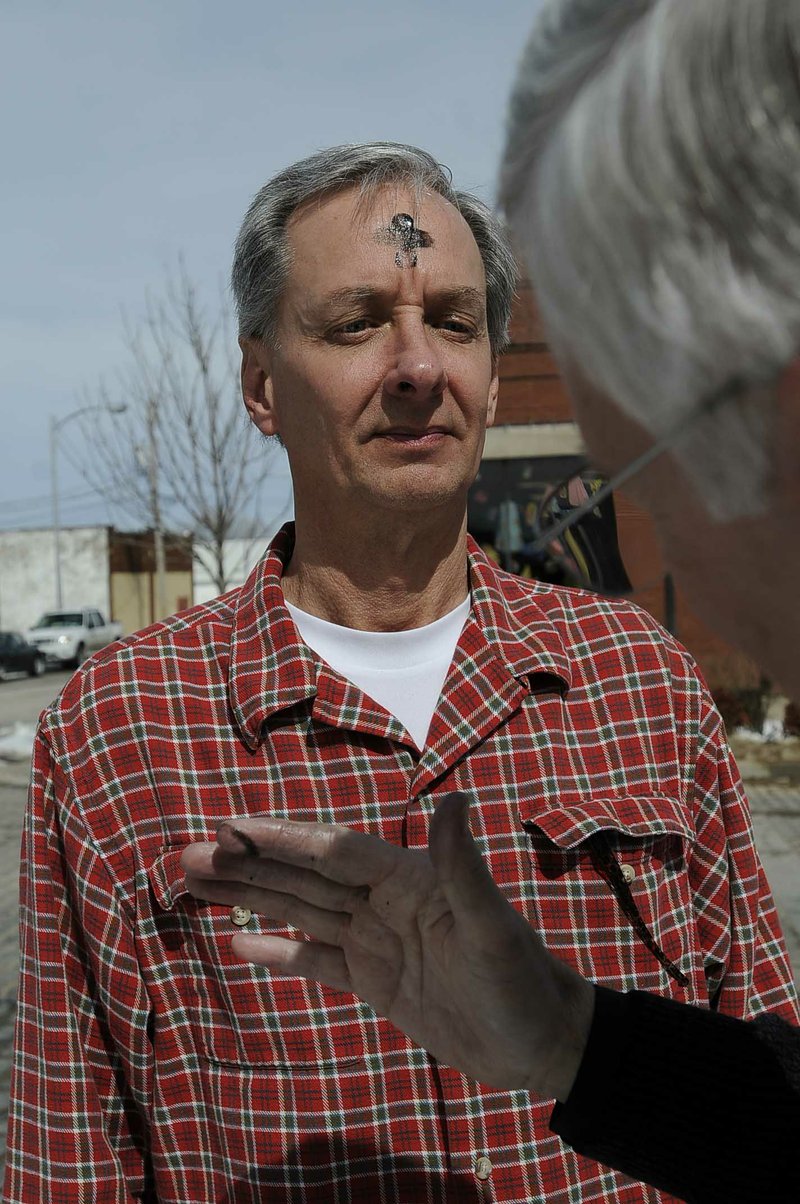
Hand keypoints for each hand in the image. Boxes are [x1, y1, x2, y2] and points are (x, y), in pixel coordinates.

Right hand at [180, 793, 593, 1099]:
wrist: (539, 1044)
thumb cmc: (521, 982)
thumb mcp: (492, 928)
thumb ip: (464, 867)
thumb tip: (456, 798)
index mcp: (408, 878)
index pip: (331, 851)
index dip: (282, 838)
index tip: (230, 826)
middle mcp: (383, 900)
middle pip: (303, 876)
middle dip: (247, 863)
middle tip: (187, 853)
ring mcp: (374, 939)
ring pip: (300, 911)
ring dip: (249, 896)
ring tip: (195, 882)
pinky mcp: (372, 980)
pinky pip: (314, 960)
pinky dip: (277, 951)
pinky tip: (238, 941)